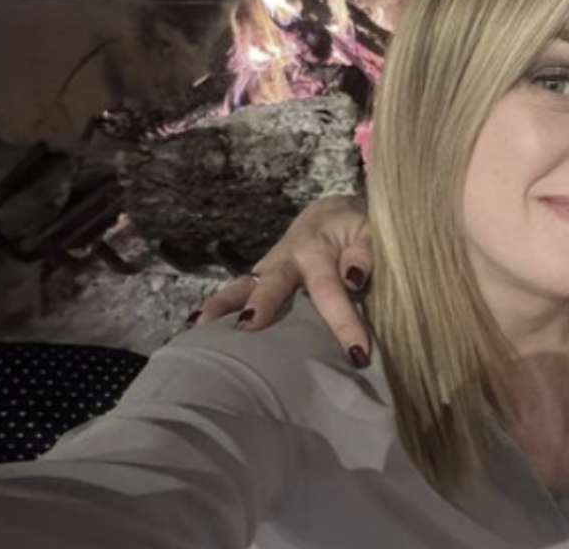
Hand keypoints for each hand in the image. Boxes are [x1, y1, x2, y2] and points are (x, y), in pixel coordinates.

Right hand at [191, 194, 373, 365]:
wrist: (333, 215)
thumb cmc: (356, 228)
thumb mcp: (372, 231)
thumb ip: (368, 251)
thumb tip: (353, 277)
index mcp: (319, 249)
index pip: (331, 289)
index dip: (344, 321)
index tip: (357, 353)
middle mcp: (287, 259)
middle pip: (273, 283)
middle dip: (262, 303)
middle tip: (249, 324)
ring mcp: (269, 269)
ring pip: (243, 286)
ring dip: (222, 306)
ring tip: (199, 327)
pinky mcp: (260, 279)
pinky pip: (238, 293)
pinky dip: (217, 309)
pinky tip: (196, 331)